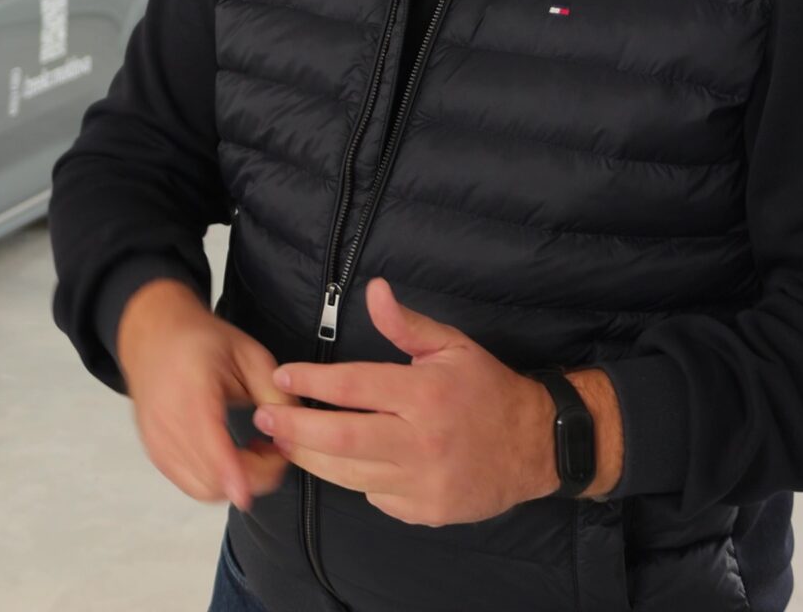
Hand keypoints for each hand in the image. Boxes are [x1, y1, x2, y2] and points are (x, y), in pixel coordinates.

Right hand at [116, 278, 296, 511]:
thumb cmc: (201, 342)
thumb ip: (275, 393)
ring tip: (253, 451)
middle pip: (213, 478)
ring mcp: (157, 443)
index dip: (238, 473)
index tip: (263, 480)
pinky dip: (218, 482)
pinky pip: (192, 485)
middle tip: (274, 449)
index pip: (211, 445)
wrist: (154, 338)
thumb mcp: (250, 355)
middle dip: (255, 476)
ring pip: (204, 489)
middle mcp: (167, 422)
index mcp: (190, 390)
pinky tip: (232, 456)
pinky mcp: (156, 455)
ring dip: (238, 482)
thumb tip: (295, 435)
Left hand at [259, 278, 617, 526]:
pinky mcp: (425, 511)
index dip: (310, 381)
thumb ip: (406, 324)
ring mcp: (422, 482)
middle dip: (293, 429)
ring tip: (285, 442)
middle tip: (265, 418)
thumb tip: (374, 290)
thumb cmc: (489, 391)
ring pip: (348, 474)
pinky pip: (374, 497)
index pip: (353, 386)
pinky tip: (342, 464)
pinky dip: (354, 479)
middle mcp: (421, 441)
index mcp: (425, 395)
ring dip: (310, 458)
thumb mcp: (453, 346)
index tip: (283, 376)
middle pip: (339, 438)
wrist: (537, 447)